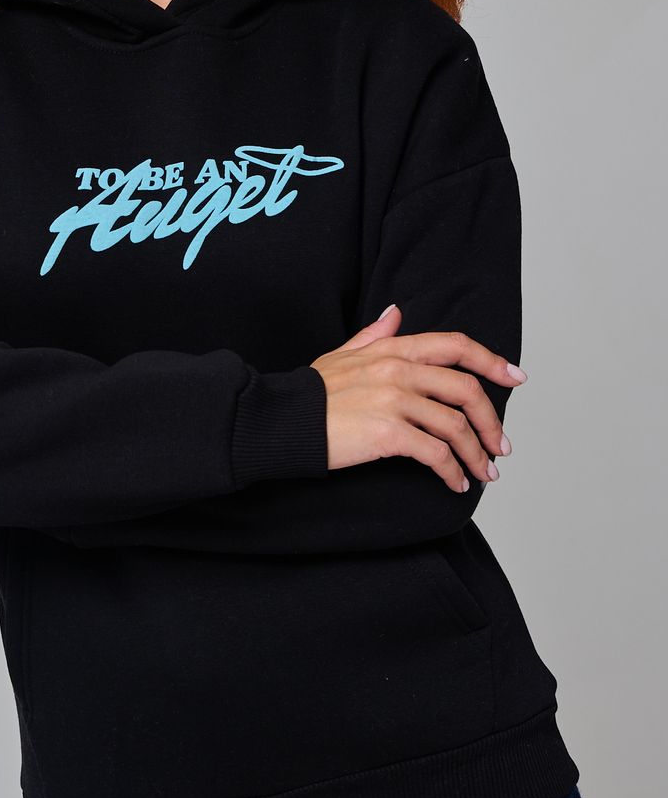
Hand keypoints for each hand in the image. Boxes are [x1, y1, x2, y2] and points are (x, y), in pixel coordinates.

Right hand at [309, 304, 523, 492]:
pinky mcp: (389, 433)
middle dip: (492, 420)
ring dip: (477, 454)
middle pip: (467, 389)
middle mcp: (398, 369)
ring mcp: (395, 400)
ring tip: (483, 474)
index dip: (491, 360)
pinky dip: (452, 472)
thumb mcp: (341, 354)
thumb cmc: (309, 393)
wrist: (282, 420)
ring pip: (457, 426)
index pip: (455, 346)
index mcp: (391, 348)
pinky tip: (454, 484)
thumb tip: (396, 312)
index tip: (515, 377)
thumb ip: (373, 334)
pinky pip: (436, 454)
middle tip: (501, 446)